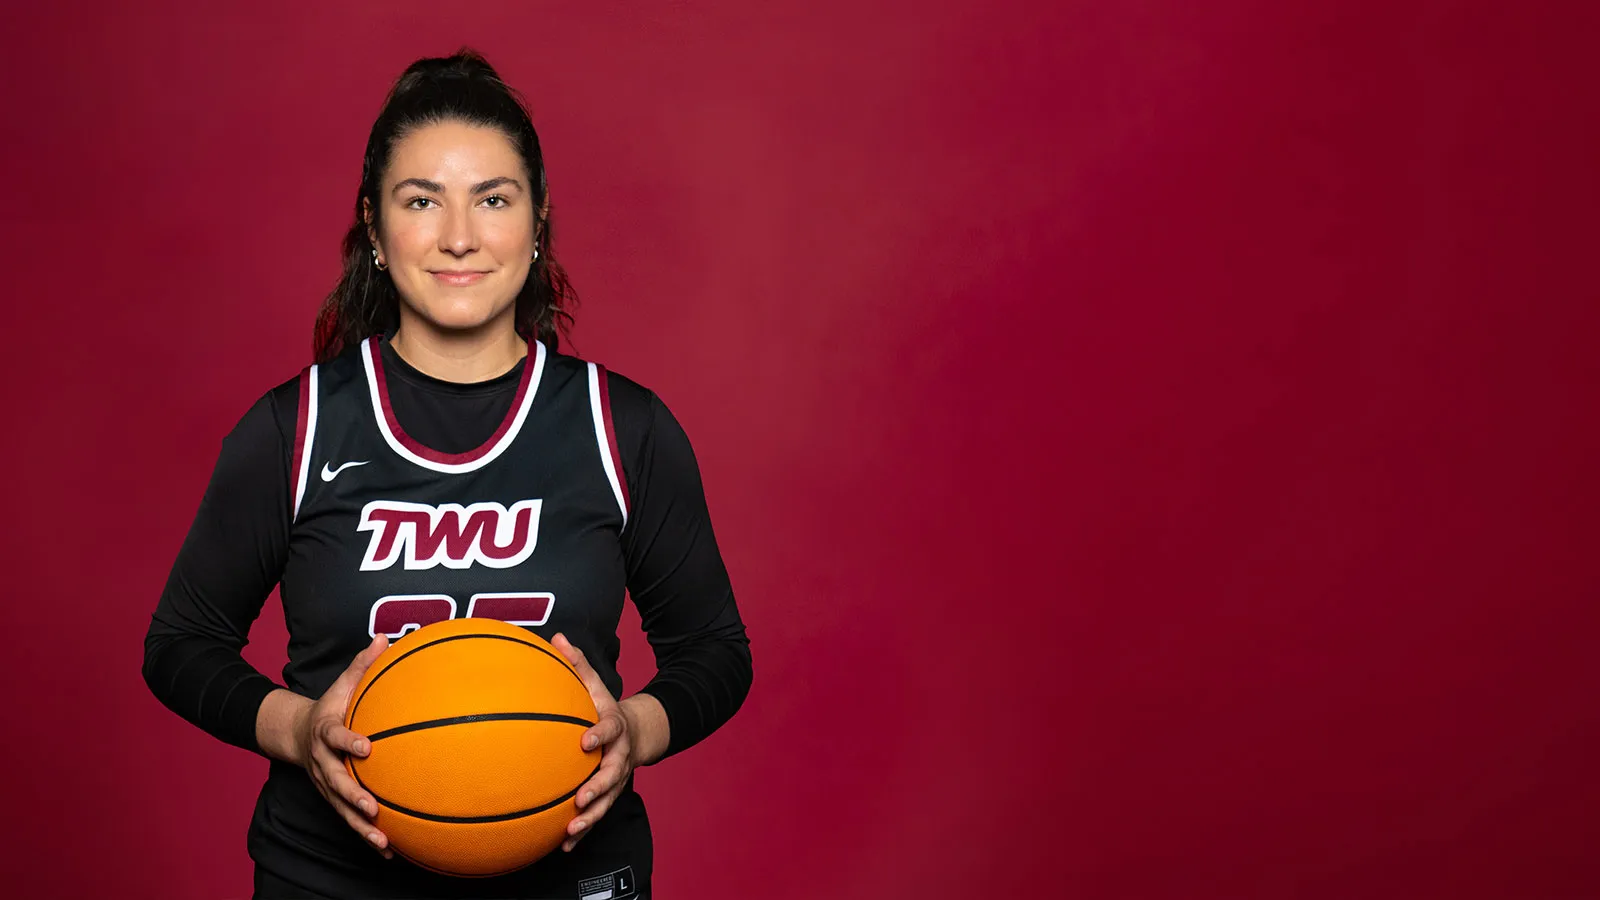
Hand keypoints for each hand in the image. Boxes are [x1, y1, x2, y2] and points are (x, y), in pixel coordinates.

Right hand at [293, 633, 392, 858]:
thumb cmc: (332, 707)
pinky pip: (349, 820)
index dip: (348, 742)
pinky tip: (390, 850)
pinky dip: (366, 835)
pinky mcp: (333, 799)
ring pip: (341, 809)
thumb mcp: (342, 684)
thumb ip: (362, 665)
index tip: (366, 747)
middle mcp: (323, 763)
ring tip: (382, 841)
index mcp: (326, 732)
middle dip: (352, 796)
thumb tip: (384, 638)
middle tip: (371, 806)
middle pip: (335, 782)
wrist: (299, 734)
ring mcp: (326, 785)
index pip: (335, 737)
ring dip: (360, 827)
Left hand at [551, 633, 632, 852]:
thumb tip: (555, 637)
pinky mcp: (608, 794)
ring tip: (572, 829)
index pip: (609, 730)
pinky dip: (582, 832)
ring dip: (590, 817)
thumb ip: (577, 665)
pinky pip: (596, 815)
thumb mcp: (596, 685)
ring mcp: (615, 779)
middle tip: (581, 797)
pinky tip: (563, 845)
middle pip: (611, 774)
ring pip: (605, 801)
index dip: (600, 735)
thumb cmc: (606, 708)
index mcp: (614, 728)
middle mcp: (618, 756)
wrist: (638, 734)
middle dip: (597, 787)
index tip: (585, 741)